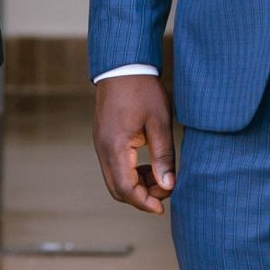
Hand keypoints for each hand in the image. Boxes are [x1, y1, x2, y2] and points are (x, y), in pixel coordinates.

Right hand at [94, 74, 176, 214]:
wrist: (123, 63)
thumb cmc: (142, 89)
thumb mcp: (159, 122)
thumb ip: (163, 156)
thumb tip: (168, 185)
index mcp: (115, 146)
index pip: (126, 189)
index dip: (144, 202)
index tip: (163, 207)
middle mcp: (103, 148)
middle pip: (117, 189)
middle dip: (141, 197)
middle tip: (164, 190)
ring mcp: (101, 143)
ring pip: (114, 179)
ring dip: (136, 185)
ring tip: (160, 176)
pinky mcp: (104, 138)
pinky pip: (114, 166)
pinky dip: (130, 173)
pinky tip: (148, 165)